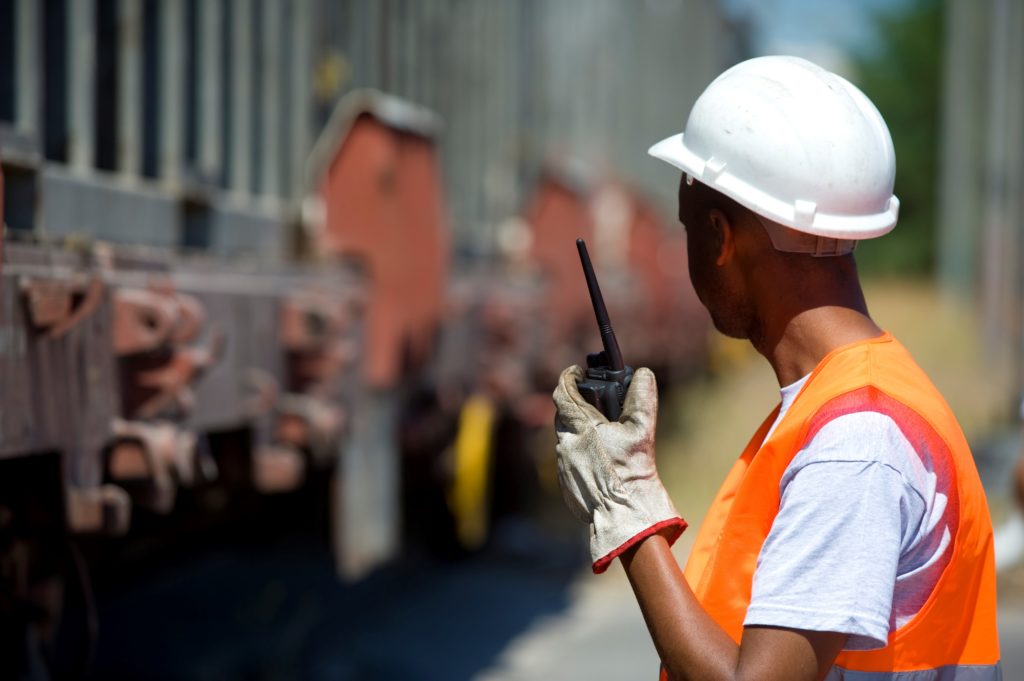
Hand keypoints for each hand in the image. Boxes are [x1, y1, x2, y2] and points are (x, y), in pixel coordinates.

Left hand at [553, 365, 685, 572]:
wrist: (625, 515)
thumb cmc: (633, 473)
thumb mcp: (642, 431)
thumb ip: (641, 398)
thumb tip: (643, 374)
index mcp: (581, 427)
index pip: (563, 393)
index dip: (568, 379)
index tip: (576, 373)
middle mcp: (566, 444)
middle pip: (563, 416)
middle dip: (574, 405)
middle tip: (592, 402)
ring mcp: (562, 465)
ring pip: (565, 439)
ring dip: (578, 432)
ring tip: (599, 433)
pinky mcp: (565, 484)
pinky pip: (568, 461)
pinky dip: (579, 454)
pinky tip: (598, 460)